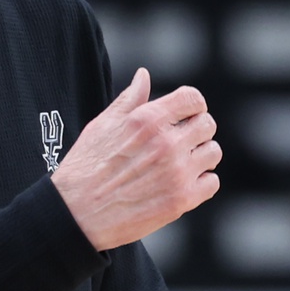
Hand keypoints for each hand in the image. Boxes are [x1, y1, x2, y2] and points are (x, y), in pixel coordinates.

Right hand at [51, 68, 220, 250]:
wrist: (76, 215)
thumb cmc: (84, 169)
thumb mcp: (102, 126)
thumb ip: (129, 99)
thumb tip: (143, 76)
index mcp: (147, 120)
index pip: (192, 99)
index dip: (191, 105)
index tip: (185, 115)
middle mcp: (166, 143)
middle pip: (207, 124)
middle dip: (196, 130)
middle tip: (181, 142)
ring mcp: (176, 173)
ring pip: (212, 153)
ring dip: (200, 156)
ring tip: (181, 163)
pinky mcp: (181, 200)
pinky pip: (211, 182)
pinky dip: (201, 182)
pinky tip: (181, 183)